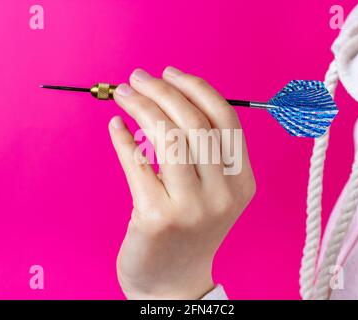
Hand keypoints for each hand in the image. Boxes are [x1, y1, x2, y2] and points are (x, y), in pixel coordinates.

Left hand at [109, 67, 255, 298]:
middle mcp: (223, 194)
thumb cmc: (189, 230)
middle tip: (138, 78)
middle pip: (194, 124)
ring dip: (142, 107)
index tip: (170, 73)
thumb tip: (169, 100)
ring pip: (167, 138)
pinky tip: (115, 126)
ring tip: (124, 94)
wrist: (174, 283)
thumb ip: (203, 153)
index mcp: (241, 182)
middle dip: (162, 91)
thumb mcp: (212, 193)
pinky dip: (123, 140)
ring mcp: (192, 208)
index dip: (197, 89)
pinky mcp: (157, 218)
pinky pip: (137, 165)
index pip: (225, 121)